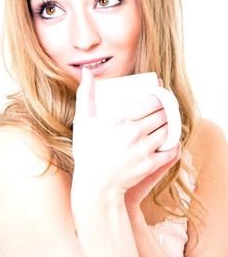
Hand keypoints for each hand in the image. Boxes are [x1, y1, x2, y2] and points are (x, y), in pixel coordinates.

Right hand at [72, 68, 178, 200]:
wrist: (94, 185)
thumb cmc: (87, 151)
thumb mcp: (83, 120)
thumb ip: (86, 94)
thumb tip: (87, 71)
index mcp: (122, 120)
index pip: (153, 102)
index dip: (161, 97)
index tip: (161, 96)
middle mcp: (136, 133)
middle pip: (163, 115)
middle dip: (167, 108)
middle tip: (167, 106)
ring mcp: (144, 150)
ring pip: (169, 130)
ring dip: (171, 123)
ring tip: (168, 120)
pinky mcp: (150, 165)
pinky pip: (170, 150)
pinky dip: (173, 142)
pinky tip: (170, 139)